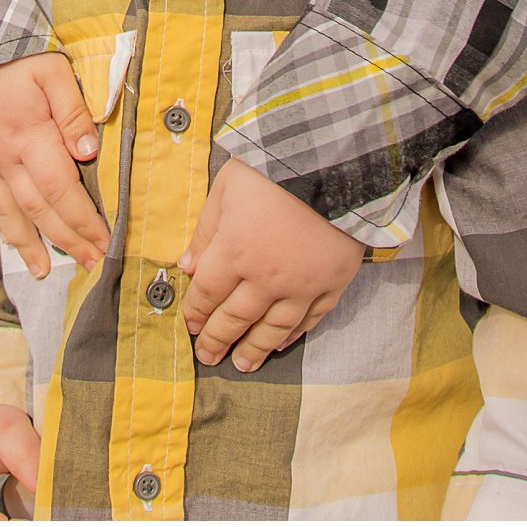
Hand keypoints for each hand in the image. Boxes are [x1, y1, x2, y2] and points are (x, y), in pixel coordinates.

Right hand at [0, 54, 108, 278]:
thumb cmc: (11, 59)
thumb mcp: (50, 70)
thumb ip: (73, 110)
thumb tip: (89, 152)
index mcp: (29, 138)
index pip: (61, 190)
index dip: (84, 220)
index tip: (105, 240)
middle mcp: (6, 160)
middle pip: (40, 211)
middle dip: (68, 240)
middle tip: (92, 262)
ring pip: (9, 215)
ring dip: (31, 246)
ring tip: (47, 270)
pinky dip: (3, 228)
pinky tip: (15, 243)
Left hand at [180, 158, 363, 370]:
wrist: (337, 161)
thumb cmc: (276, 167)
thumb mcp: (228, 186)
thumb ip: (207, 229)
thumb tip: (189, 265)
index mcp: (235, 250)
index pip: (207, 293)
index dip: (195, 312)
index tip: (190, 324)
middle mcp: (265, 276)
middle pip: (235, 318)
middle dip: (217, 339)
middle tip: (207, 356)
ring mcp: (301, 285)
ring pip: (272, 329)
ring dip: (253, 349)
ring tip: (240, 365)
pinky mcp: (331, 284)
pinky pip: (309, 320)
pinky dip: (293, 335)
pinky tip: (280, 344)